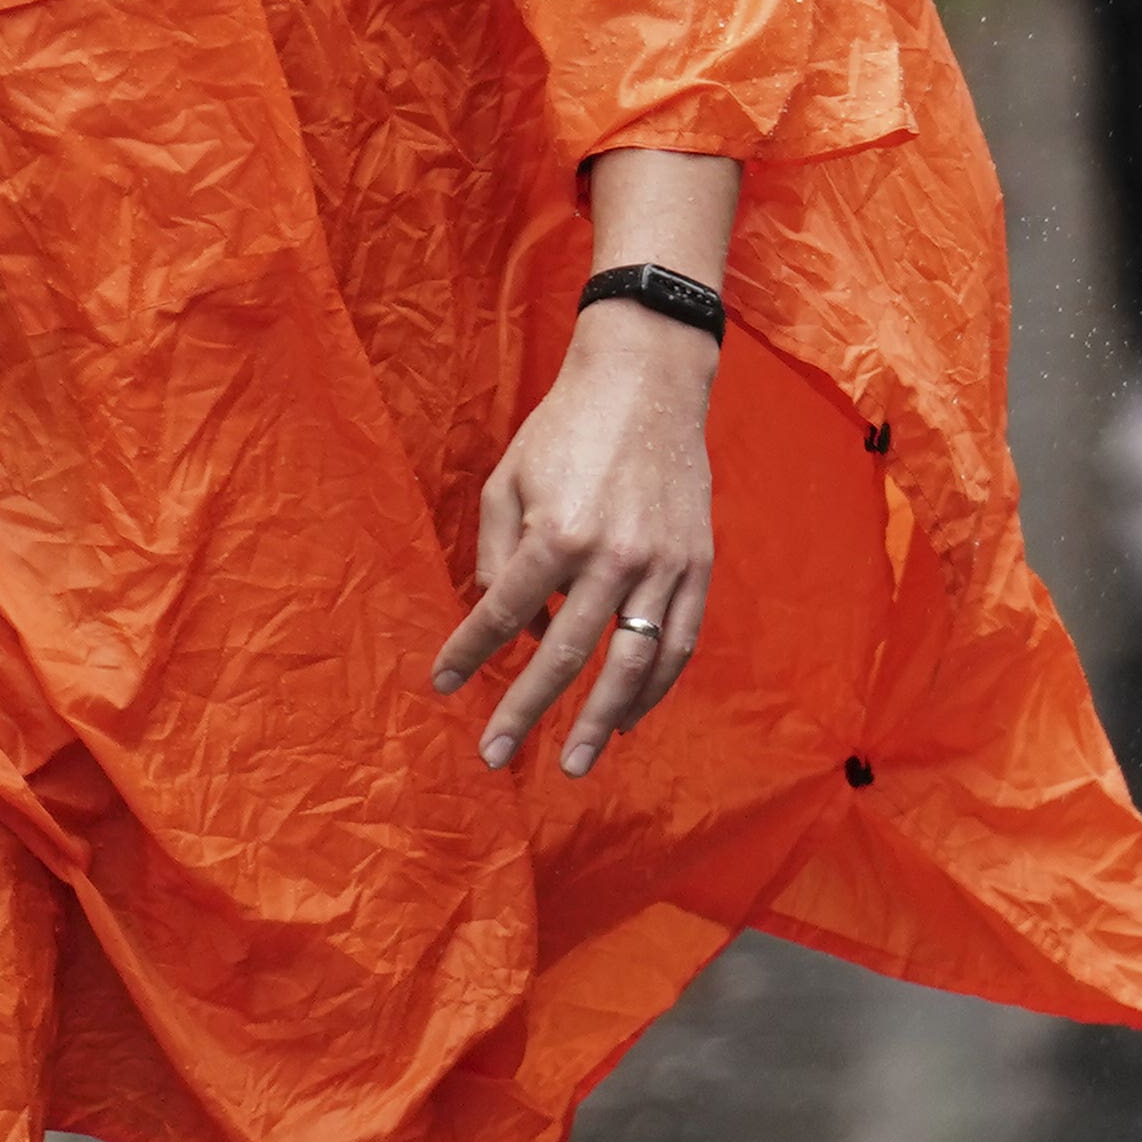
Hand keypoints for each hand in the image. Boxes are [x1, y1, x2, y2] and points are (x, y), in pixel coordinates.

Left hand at [432, 303, 718, 775]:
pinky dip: (655, 686)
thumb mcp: (507, 478)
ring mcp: (662, 565)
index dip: (469, 653)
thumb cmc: (565, 427)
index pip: (505, 615)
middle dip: (525, 711)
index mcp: (558, 532)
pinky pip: (679, 642)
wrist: (648, 379)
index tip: (444, 685)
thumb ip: (495, 554)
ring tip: (574, 762)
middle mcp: (613, 558)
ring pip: (632, 664)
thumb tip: (504, 623)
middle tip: (495, 756)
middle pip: (564, 656)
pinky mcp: (697, 564)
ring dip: (599, 720)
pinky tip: (629, 716)